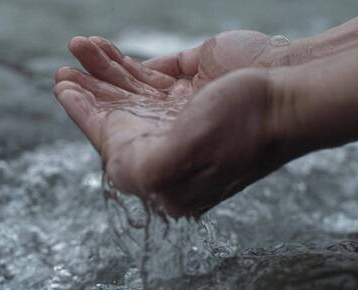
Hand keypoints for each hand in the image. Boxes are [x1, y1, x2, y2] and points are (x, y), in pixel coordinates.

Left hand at [54, 35, 286, 216]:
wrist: (294, 92)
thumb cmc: (246, 124)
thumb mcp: (192, 150)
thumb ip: (149, 166)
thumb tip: (113, 173)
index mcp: (169, 172)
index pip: (115, 145)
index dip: (87, 118)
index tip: (65, 92)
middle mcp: (170, 144)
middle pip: (118, 117)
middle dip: (89, 93)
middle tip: (63, 74)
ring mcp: (179, 113)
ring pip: (130, 93)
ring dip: (102, 72)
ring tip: (78, 49)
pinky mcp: (190, 86)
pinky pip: (149, 75)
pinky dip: (125, 62)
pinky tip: (104, 49)